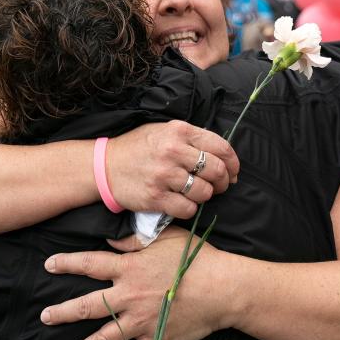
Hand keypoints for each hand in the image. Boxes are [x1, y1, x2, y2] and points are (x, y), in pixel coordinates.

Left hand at [40, 228, 228, 339]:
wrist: (222, 287)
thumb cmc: (196, 257)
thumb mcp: (164, 239)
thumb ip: (134, 241)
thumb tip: (111, 242)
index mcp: (129, 269)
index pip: (90, 264)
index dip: (67, 263)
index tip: (49, 264)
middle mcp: (129, 296)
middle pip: (87, 306)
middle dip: (63, 312)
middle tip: (44, 317)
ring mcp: (141, 321)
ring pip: (103, 339)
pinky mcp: (156, 339)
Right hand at [107, 121, 238, 218]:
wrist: (105, 166)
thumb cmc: (139, 148)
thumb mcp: (164, 131)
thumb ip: (192, 139)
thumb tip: (224, 159)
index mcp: (179, 131)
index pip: (221, 147)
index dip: (233, 163)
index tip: (233, 172)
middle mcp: (173, 151)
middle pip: (216, 170)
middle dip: (223, 182)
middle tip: (219, 186)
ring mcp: (163, 175)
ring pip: (204, 192)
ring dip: (205, 195)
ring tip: (196, 193)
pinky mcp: (155, 197)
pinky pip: (188, 208)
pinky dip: (190, 208)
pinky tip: (182, 202)